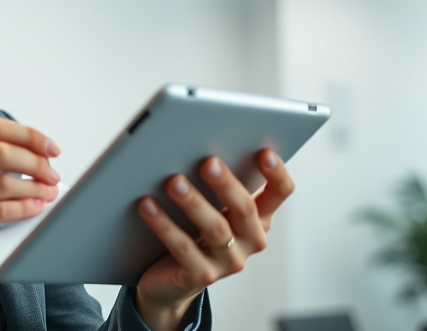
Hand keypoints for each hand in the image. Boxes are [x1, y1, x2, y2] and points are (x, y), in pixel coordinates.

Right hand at [0, 116, 60, 309]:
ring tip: (49, 192)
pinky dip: (23, 210)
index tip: (49, 146)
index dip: (28, 134)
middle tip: (53, 172)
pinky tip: (34, 209)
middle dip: (38, 161)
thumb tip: (15, 154)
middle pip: (3, 150)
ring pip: (5, 182)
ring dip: (36, 188)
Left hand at [133, 150, 293, 330]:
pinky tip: (147, 205)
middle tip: (208, 162)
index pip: (279, 193)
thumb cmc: (192, 231)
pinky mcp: (201, 276)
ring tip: (174, 182)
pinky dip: (164, 224)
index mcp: (258, 217)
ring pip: (215, 228)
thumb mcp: (210, 206)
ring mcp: (228, 261)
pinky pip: (183, 248)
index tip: (265, 152)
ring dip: (193, 202)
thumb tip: (198, 145)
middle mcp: (250, 240)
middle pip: (244, 209)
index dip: (276, 174)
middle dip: (226, 184)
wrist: (170, 280)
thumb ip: (215, 182)